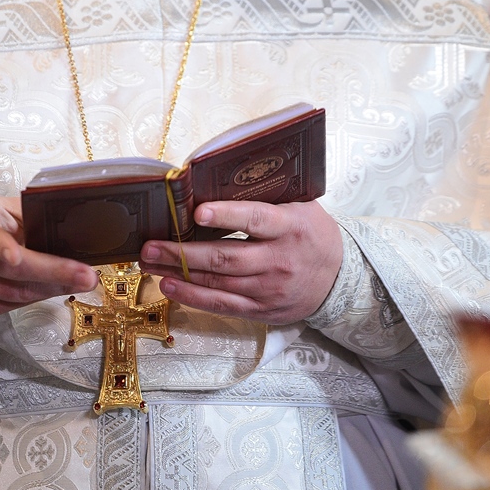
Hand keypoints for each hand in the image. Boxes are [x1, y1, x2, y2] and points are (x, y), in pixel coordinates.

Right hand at [0, 192, 97, 323]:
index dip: (0, 246)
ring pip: (14, 294)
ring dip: (50, 289)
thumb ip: (27, 216)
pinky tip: (47, 290)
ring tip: (77, 281)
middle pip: (10, 271)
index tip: (14, 256)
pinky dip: (32, 299)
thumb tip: (70, 232)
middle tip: (85, 275)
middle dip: (54, 273)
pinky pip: (7, 307)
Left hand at [139, 200, 342, 323]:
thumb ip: (265, 196)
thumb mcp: (299, 206)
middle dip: (182, 252)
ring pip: (218, 283)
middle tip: (150, 244)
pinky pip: (223, 305)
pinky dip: (193, 297)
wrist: (339, 277)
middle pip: (225, 258)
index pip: (255, 219)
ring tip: (150, 263)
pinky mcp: (262, 310)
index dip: (226, 216)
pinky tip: (170, 287)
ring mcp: (269, 289)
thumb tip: (218, 179)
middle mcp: (279, 260)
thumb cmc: (310, 232)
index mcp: (290, 226)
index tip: (197, 211)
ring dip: (179, 274)